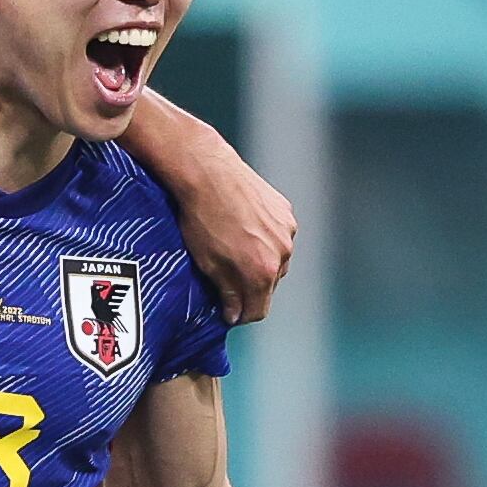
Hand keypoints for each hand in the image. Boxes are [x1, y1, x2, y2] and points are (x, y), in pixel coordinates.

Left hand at [179, 153, 298, 323]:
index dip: (241, 313)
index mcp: (262, 272)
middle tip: (228, 274)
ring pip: (277, 260)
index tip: (229, 310)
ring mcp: (286, 231)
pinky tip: (245, 227)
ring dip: (261, 261)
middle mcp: (282, 254)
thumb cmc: (201, 217)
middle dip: (250, 286)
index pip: (259, 310)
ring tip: (236, 247)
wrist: (206, 172)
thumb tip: (234, 314)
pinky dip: (265, 238)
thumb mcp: (207, 263)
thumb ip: (227, 292)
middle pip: (269, 286)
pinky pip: (279, 236)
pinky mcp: (285, 211)